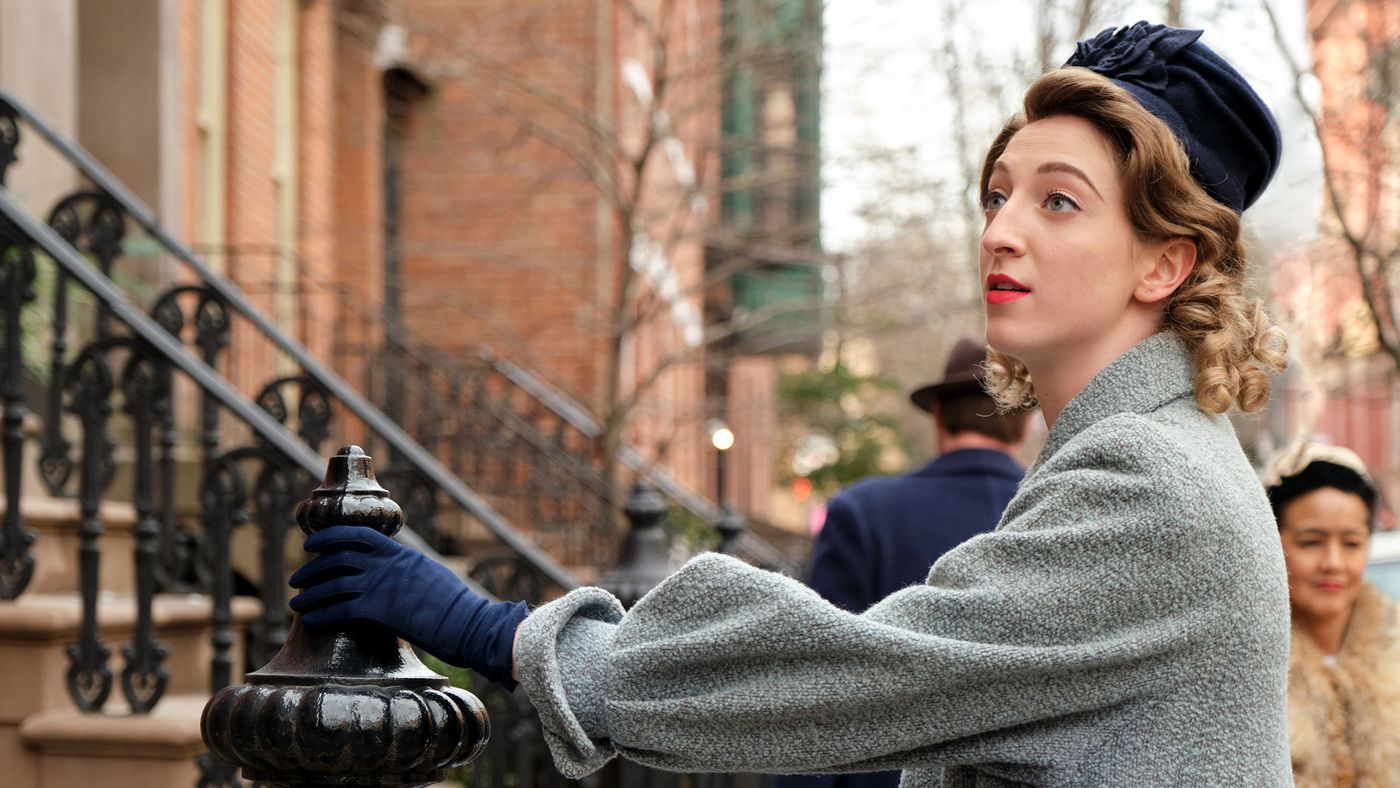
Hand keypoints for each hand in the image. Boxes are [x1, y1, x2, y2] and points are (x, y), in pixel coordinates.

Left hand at [289, 525, 528, 687]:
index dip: (330, 538)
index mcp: (401, 554)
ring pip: (334, 584)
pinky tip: (311, 620)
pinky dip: (321, 614)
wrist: (470, 624)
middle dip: (312, 568)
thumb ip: (406, 571)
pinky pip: (340, 610)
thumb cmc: (456, 607)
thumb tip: (393, 573)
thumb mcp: (431, 575)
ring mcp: (384, 586)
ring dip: (310, 594)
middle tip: (297, 579)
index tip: (313, 546)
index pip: (358, 535)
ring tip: (296, 604)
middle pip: (338, 557)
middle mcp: (388, 565)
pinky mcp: (381, 611)